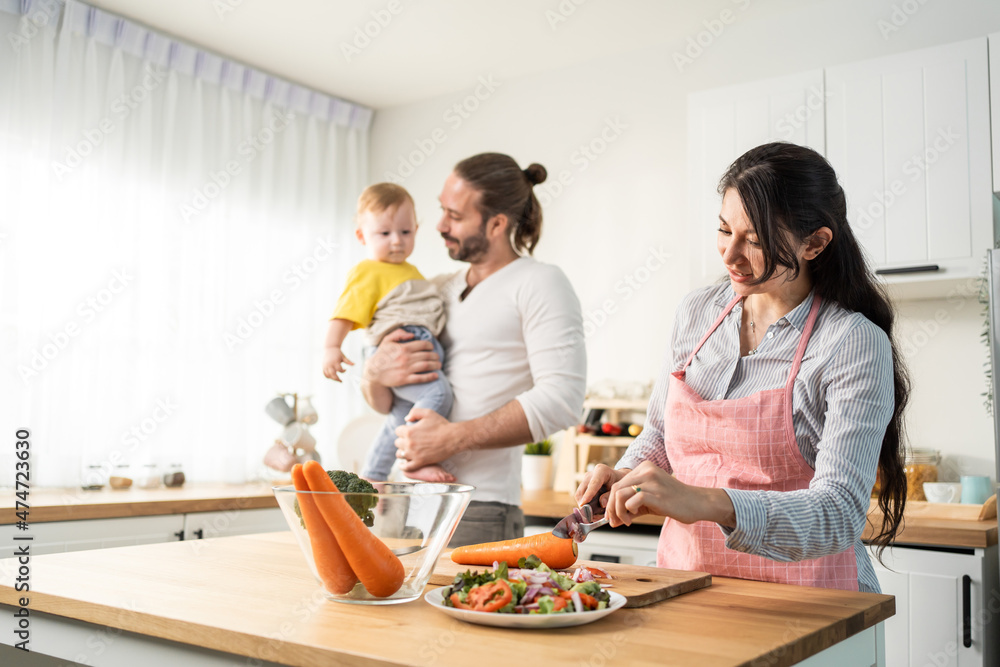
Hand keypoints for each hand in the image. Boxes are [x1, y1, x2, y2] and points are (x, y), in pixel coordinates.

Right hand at [321, 347, 352, 380]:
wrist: (330, 348)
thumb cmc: (338, 353)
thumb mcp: (343, 356)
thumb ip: (348, 361)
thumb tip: (354, 364)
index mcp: (335, 361)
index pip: (339, 369)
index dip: (343, 371)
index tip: (345, 369)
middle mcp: (330, 364)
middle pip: (332, 374)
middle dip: (337, 379)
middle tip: (341, 381)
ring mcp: (325, 366)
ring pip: (328, 375)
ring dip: (333, 378)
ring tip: (337, 379)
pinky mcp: (323, 366)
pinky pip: (325, 374)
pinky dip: (328, 376)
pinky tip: (332, 377)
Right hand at [364, 328, 440, 387]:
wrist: (372, 372)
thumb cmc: (381, 355)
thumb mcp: (386, 341)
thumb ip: (398, 334)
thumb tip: (412, 334)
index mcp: (404, 348)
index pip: (423, 345)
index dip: (430, 346)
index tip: (432, 348)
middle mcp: (406, 358)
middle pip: (427, 355)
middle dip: (435, 356)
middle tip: (437, 357)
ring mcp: (406, 369)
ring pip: (426, 366)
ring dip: (436, 365)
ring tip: (439, 365)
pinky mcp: (405, 379)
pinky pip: (421, 378)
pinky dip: (430, 377)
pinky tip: (436, 376)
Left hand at [394, 408, 458, 469]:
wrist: (453, 438)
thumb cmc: (441, 425)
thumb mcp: (428, 413)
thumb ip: (414, 412)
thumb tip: (406, 419)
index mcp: (409, 431)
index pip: (397, 431)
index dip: (403, 430)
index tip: (408, 431)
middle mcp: (409, 443)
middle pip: (397, 443)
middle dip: (402, 440)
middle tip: (410, 440)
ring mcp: (414, 454)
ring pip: (400, 454)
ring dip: (403, 452)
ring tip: (408, 451)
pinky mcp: (420, 462)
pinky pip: (407, 467)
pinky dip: (403, 466)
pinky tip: (403, 464)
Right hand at [574, 464, 628, 514]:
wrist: (619, 478)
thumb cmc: (620, 482)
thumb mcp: (619, 488)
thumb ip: (610, 495)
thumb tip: (601, 503)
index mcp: (601, 471)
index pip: (593, 484)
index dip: (588, 494)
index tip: (583, 504)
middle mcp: (590, 474)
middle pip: (582, 490)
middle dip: (584, 504)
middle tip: (590, 517)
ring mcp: (585, 480)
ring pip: (579, 495)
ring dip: (584, 507)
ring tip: (594, 516)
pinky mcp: (583, 486)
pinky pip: (580, 497)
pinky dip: (585, 506)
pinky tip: (593, 512)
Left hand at [606, 461, 736, 527]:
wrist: (697, 503)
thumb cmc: (674, 501)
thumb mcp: (649, 500)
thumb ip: (630, 508)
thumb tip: (612, 521)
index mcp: (644, 468)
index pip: (617, 483)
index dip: (610, 501)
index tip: (612, 516)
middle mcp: (646, 470)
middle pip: (616, 488)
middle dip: (611, 508)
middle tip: (615, 521)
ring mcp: (651, 481)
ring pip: (620, 494)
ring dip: (618, 511)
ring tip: (626, 520)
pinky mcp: (656, 494)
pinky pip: (632, 500)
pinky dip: (628, 511)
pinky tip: (635, 516)